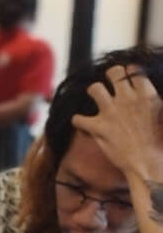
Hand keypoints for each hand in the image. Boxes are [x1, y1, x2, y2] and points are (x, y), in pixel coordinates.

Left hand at [71, 64, 162, 182]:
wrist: (149, 163)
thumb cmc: (160, 141)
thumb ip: (152, 99)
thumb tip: (147, 93)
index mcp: (146, 94)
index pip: (133, 69)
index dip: (129, 73)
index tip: (129, 80)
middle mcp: (127, 99)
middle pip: (113, 71)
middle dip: (111, 75)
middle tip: (112, 85)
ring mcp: (110, 112)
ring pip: (94, 88)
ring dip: (94, 92)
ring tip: (98, 98)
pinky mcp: (98, 128)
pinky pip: (78, 118)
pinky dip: (79, 121)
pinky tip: (84, 123)